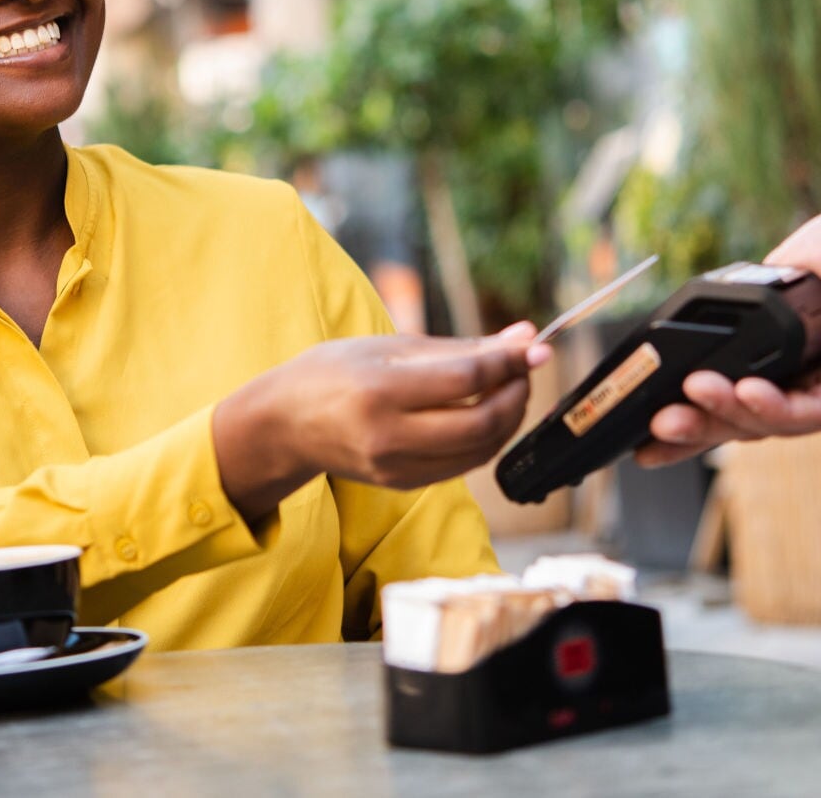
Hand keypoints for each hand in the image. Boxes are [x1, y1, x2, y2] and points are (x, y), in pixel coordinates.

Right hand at [214, 323, 552, 517]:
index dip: (510, 362)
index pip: (467, 378)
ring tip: (508, 388)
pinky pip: (464, 465)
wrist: (284, 425)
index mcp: (381, 390)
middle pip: (482, 421)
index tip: (536, 345)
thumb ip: (460, 346)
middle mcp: (389, 435)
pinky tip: (484, 414)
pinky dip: (485, 439)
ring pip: (481, 449)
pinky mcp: (404, 485)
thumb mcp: (390, 347)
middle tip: (523, 369)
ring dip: (508, 418)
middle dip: (516, 394)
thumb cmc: (333, 373)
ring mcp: (397, 467)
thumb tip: (524, 335)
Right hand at [637, 194, 820, 468]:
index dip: (690, 423)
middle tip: (653, 431)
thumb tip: (694, 331)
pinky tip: (745, 392)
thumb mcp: (780, 276)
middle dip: (696, 431)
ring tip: (689, 398)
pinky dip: (775, 406)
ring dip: (727, 415)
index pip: (731, 404)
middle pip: (745, 423)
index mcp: (787, 367)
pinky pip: (817, 410)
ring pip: (774, 424)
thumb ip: (744, 309)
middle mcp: (812, 389)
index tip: (641, 435)